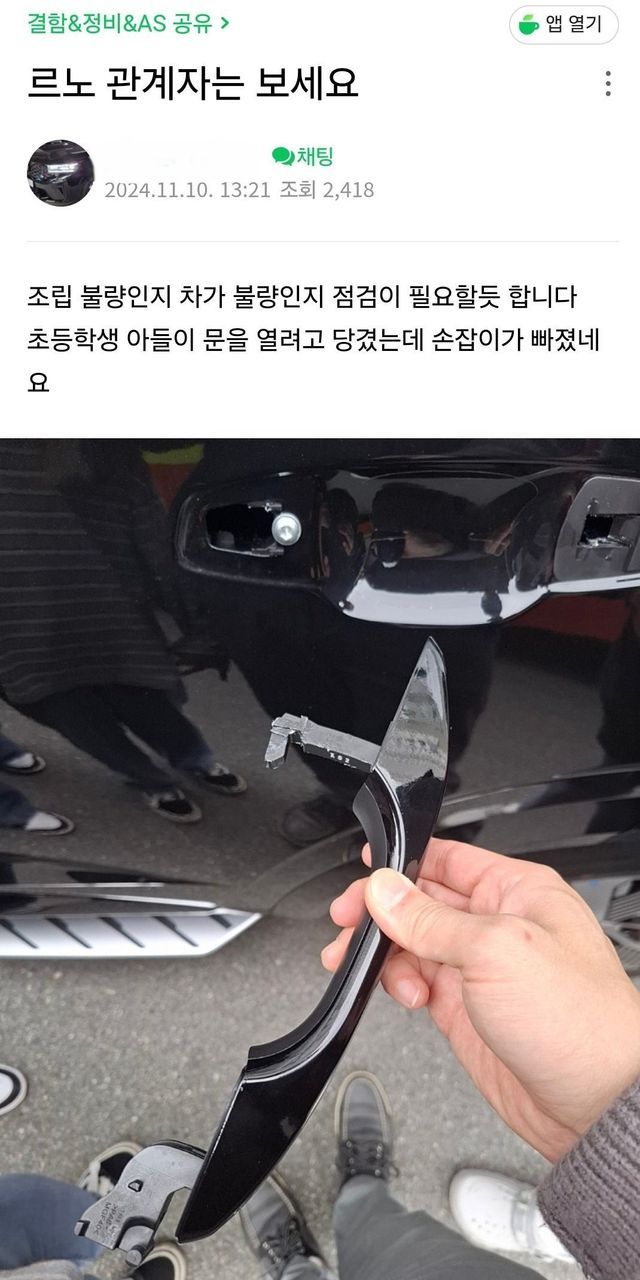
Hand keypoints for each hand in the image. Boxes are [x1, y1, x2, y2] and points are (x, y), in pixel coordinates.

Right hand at [322, 838, 639, 1161]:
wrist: (595, 1102)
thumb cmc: (578, 1020)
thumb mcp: (495, 950)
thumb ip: (430, 918)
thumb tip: (385, 890)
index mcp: (517, 891)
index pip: (447, 858)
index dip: (403, 864)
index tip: (367, 874)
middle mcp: (497, 924)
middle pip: (422, 900)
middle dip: (382, 910)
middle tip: (349, 923)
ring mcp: (480, 968)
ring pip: (412, 942)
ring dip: (384, 952)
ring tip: (369, 966)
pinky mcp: (465, 1009)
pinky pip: (416, 980)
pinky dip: (398, 984)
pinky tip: (403, 993)